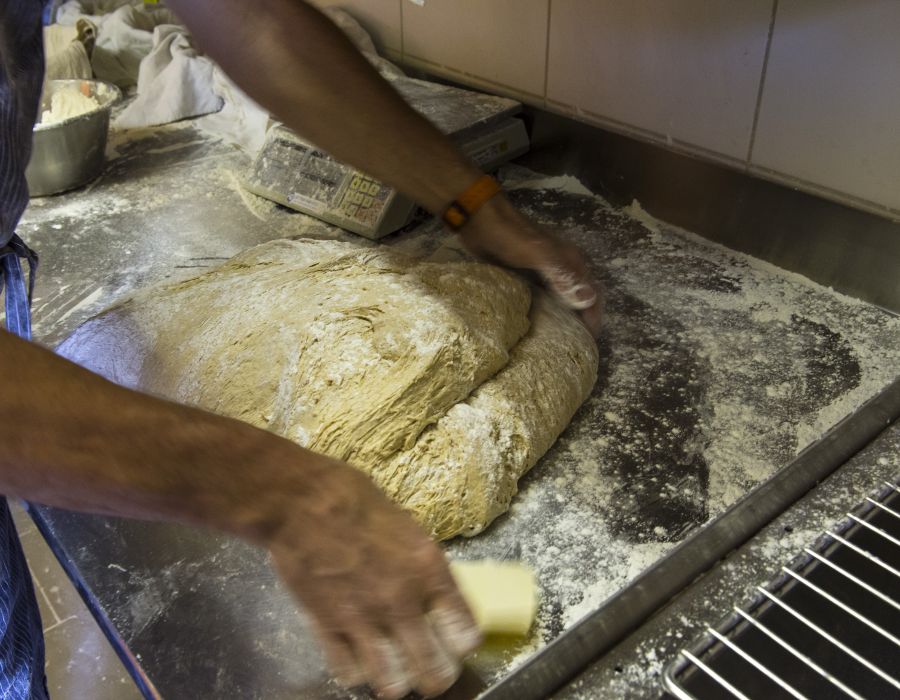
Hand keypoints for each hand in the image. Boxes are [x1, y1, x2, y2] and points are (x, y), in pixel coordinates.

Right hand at [265, 457, 480, 698]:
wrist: (301, 502)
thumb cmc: (354, 499)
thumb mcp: (407, 527)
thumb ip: (422, 567)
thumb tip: (433, 592)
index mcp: (429, 569)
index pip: (464, 633)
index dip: (462, 642)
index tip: (456, 641)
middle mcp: (402, 601)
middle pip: (434, 670)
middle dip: (437, 675)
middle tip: (432, 669)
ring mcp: (364, 619)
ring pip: (393, 683)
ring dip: (398, 681)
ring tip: (396, 672)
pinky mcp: (327, 627)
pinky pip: (349, 672)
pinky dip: (357, 672)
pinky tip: (359, 659)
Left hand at [458, 194, 602, 337]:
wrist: (480, 218)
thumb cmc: (511, 235)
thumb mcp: (538, 254)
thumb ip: (562, 275)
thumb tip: (587, 300)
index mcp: (572, 261)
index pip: (593, 294)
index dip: (594, 318)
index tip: (589, 342)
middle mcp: (563, 267)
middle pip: (580, 298)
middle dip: (581, 321)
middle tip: (575, 347)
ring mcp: (544, 271)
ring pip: (562, 299)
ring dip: (563, 318)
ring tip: (557, 343)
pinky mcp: (526, 275)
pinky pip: (542, 297)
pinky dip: (544, 312)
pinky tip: (536, 327)